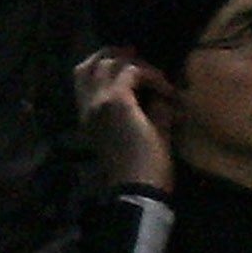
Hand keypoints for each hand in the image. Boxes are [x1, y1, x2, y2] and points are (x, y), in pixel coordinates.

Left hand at [73, 50, 174, 191]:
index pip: (133, 70)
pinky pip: (82, 90)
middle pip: (104, 64)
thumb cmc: (152, 162)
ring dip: (100, 62)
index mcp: (115, 99)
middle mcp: (95, 100)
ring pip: (83, 73)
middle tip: (139, 58)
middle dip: (124, 58)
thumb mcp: (162, 129)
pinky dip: (92, 78)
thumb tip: (161, 94)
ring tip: (117, 60)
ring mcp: (86, 112)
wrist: (134, 194)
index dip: (154, 74)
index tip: (169, 90)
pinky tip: (108, 81)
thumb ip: (160, 104)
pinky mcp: (85, 123)